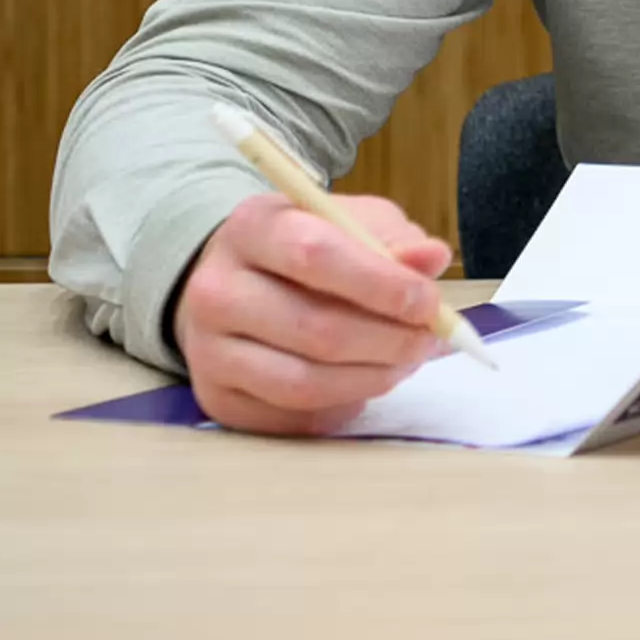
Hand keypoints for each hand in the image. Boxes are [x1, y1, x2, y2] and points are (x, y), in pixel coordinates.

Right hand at [172, 192, 453, 435]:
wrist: (239, 283)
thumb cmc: (310, 246)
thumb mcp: (354, 223)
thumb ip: (395, 240)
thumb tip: (433, 258)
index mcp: (253, 228)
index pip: (314, 255)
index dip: (379, 284)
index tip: (427, 303)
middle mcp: (216, 289)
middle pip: (312, 328)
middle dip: (386, 340)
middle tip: (426, 341)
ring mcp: (207, 350)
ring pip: (302, 382)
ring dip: (370, 378)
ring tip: (405, 363)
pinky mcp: (215, 399)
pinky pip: (291, 417)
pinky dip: (342, 405)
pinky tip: (365, 382)